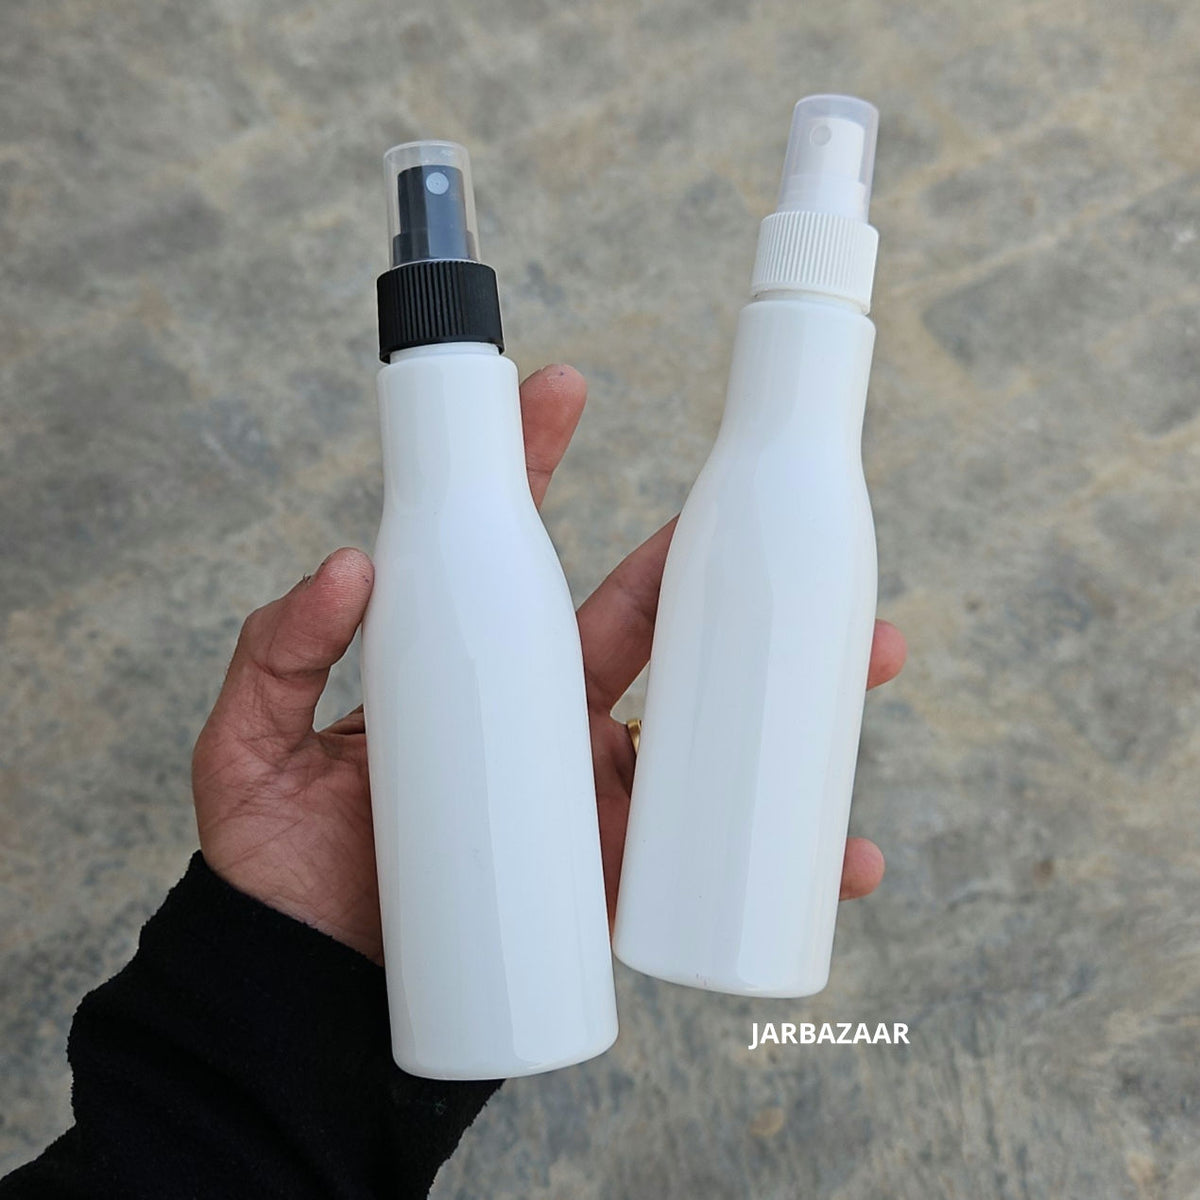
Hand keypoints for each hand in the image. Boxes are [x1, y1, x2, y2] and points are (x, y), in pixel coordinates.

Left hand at [192, 365, 906, 963]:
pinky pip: (706, 859)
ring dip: (787, 693)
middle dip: (720, 572)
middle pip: (654, 629)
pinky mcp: (610, 876)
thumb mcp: (254, 743)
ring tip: (865, 653)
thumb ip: (282, 650)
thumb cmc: (279, 862)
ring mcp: (588, 796)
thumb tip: (351, 564)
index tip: (565, 384)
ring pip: (705, 731)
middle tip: (785, 529)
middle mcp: (548, 719)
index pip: (517, 547)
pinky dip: (782, 855)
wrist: (302, 991)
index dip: (541, 463)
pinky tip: (840, 849)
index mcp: (476, 667)